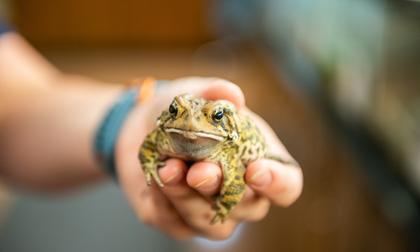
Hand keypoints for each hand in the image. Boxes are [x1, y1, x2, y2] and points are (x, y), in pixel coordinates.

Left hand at [115, 77, 302, 239]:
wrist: (148, 125)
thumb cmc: (187, 112)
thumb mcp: (199, 94)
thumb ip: (216, 92)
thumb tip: (231, 94)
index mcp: (261, 162)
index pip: (287, 186)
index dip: (278, 183)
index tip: (254, 170)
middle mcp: (242, 194)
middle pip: (249, 208)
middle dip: (222, 189)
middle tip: (199, 171)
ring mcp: (212, 212)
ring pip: (213, 225)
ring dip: (189, 199)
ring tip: (169, 169)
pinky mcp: (179, 221)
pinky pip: (175, 224)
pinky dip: (164, 203)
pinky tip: (155, 176)